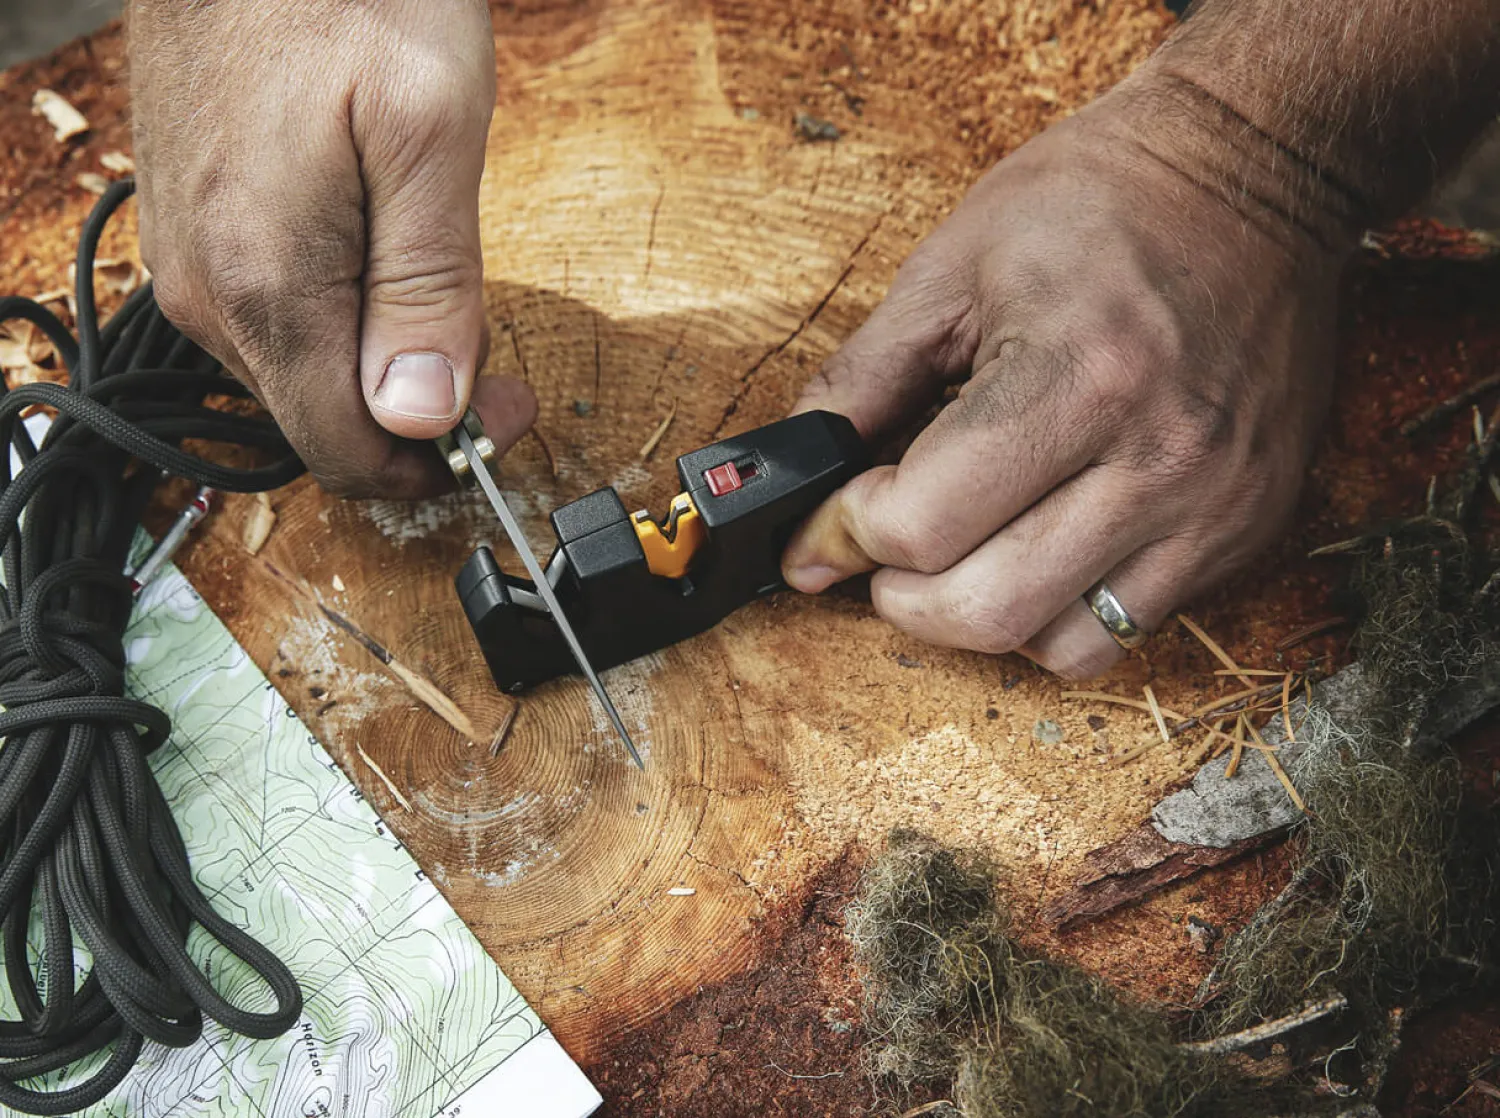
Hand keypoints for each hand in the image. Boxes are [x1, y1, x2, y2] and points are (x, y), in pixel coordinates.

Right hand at [127, 0, 534, 495]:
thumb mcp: (431, 136)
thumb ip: (429, 290)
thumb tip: (421, 417)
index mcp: (268, 284)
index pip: (348, 451)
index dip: (436, 461)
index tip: (505, 415)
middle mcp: (209, 293)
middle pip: (324, 420)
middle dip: (417, 412)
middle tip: (494, 354)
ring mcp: (192, 264)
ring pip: (301, 373)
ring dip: (381, 361)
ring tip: (440, 285)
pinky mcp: (196, 233)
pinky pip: (274, 319)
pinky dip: (342, 318)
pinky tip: (382, 256)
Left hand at [781, 72, 1353, 679]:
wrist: (1259, 174)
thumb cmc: (1102, 201)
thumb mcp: (952, 265)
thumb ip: (862, 380)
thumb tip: (798, 480)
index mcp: (1076, 375)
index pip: (921, 525)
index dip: (846, 531)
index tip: (832, 516)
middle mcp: (1157, 458)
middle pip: (985, 610)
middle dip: (901, 595)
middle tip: (883, 548)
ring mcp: (1213, 505)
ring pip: (1060, 645)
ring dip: (980, 617)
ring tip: (964, 553)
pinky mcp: (1245, 529)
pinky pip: (1127, 631)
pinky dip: (1060, 616)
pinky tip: (1038, 552)